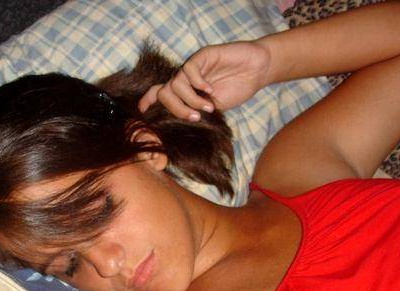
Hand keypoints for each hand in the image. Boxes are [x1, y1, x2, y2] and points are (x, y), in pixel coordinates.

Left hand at [138, 40, 271, 120]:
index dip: (148, 101)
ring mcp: (193, 67)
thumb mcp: (215, 107)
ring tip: (208, 106)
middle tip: (195, 117)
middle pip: (164, 92)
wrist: (257, 71)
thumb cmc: (237, 89)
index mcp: (185, 91)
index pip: (159, 93)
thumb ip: (198, 112)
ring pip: (175, 84)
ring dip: (190, 100)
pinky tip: (211, 90)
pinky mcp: (203, 56)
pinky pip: (190, 70)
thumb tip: (183, 126)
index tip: (142, 111)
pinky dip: (198, 84)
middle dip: (176, 109)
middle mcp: (185, 78)